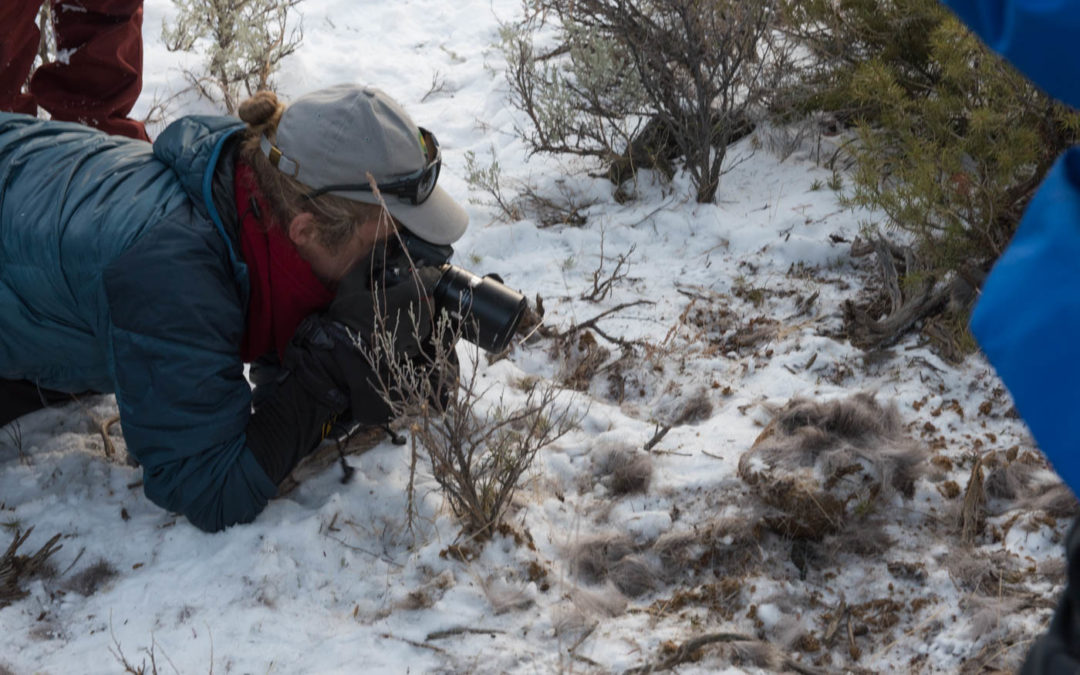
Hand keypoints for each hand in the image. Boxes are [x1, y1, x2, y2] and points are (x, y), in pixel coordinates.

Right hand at [329, 260, 443, 357]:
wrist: (344, 352)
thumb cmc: (347, 316)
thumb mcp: (351, 284)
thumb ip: (368, 263)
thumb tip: (380, 247)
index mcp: (407, 296)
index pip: (429, 278)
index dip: (426, 271)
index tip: (419, 269)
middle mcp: (418, 315)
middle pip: (429, 296)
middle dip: (421, 289)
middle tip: (406, 287)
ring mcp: (416, 334)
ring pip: (426, 314)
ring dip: (418, 307)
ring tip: (401, 305)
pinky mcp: (411, 347)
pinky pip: (419, 331)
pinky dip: (413, 324)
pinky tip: (398, 322)